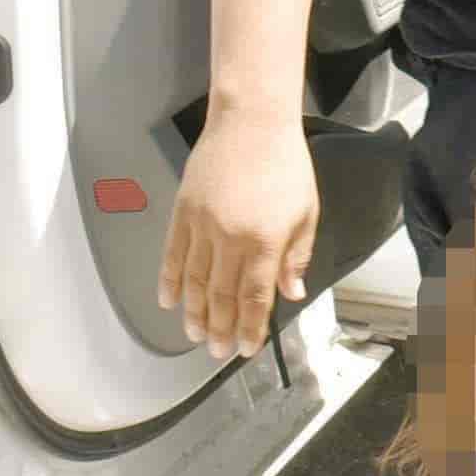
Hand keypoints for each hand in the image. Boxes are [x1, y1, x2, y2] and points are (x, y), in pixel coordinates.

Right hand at [156, 109, 314, 359]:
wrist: (252, 123)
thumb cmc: (286, 165)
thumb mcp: (306, 212)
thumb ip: (297, 256)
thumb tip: (292, 294)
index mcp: (264, 241)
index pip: (254, 297)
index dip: (249, 327)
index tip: (246, 348)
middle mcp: (229, 238)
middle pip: (221, 296)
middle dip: (220, 328)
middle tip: (218, 352)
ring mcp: (201, 226)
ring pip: (195, 281)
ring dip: (194, 312)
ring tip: (195, 336)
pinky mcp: (182, 212)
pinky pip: (173, 255)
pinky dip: (170, 281)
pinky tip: (170, 302)